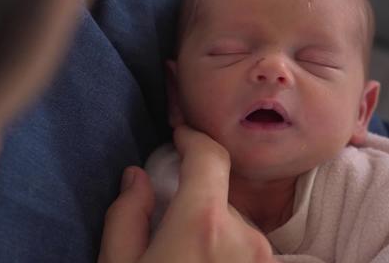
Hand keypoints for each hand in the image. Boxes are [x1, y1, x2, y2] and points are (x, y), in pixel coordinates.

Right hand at [98, 125, 275, 262]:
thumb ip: (126, 216)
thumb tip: (136, 180)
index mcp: (202, 224)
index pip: (210, 156)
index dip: (193, 140)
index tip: (181, 138)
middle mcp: (245, 238)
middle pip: (218, 198)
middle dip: (195, 206)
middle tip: (168, 236)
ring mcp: (263, 260)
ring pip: (234, 228)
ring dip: (212, 235)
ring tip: (185, 261)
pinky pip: (246, 252)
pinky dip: (226, 255)